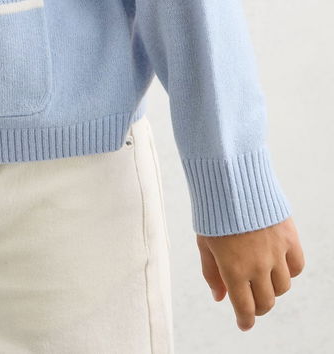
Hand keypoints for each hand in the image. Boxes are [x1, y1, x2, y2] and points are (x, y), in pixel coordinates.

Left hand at [196, 216, 304, 330]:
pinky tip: (278, 264)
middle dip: (257, 306)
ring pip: (283, 287)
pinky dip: (289, 271)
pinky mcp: (289, 237)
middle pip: (266, 302)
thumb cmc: (213, 210)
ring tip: (261, 278)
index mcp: (233, 268)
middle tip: (251, 300)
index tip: (244, 323)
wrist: (231, 178)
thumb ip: (211, 273)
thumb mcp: (204, 242)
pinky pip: (297, 267)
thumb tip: (219, 298)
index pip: (245, 308)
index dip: (245, 320)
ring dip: (272, 288)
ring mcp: (276, 252)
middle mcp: (257, 265)